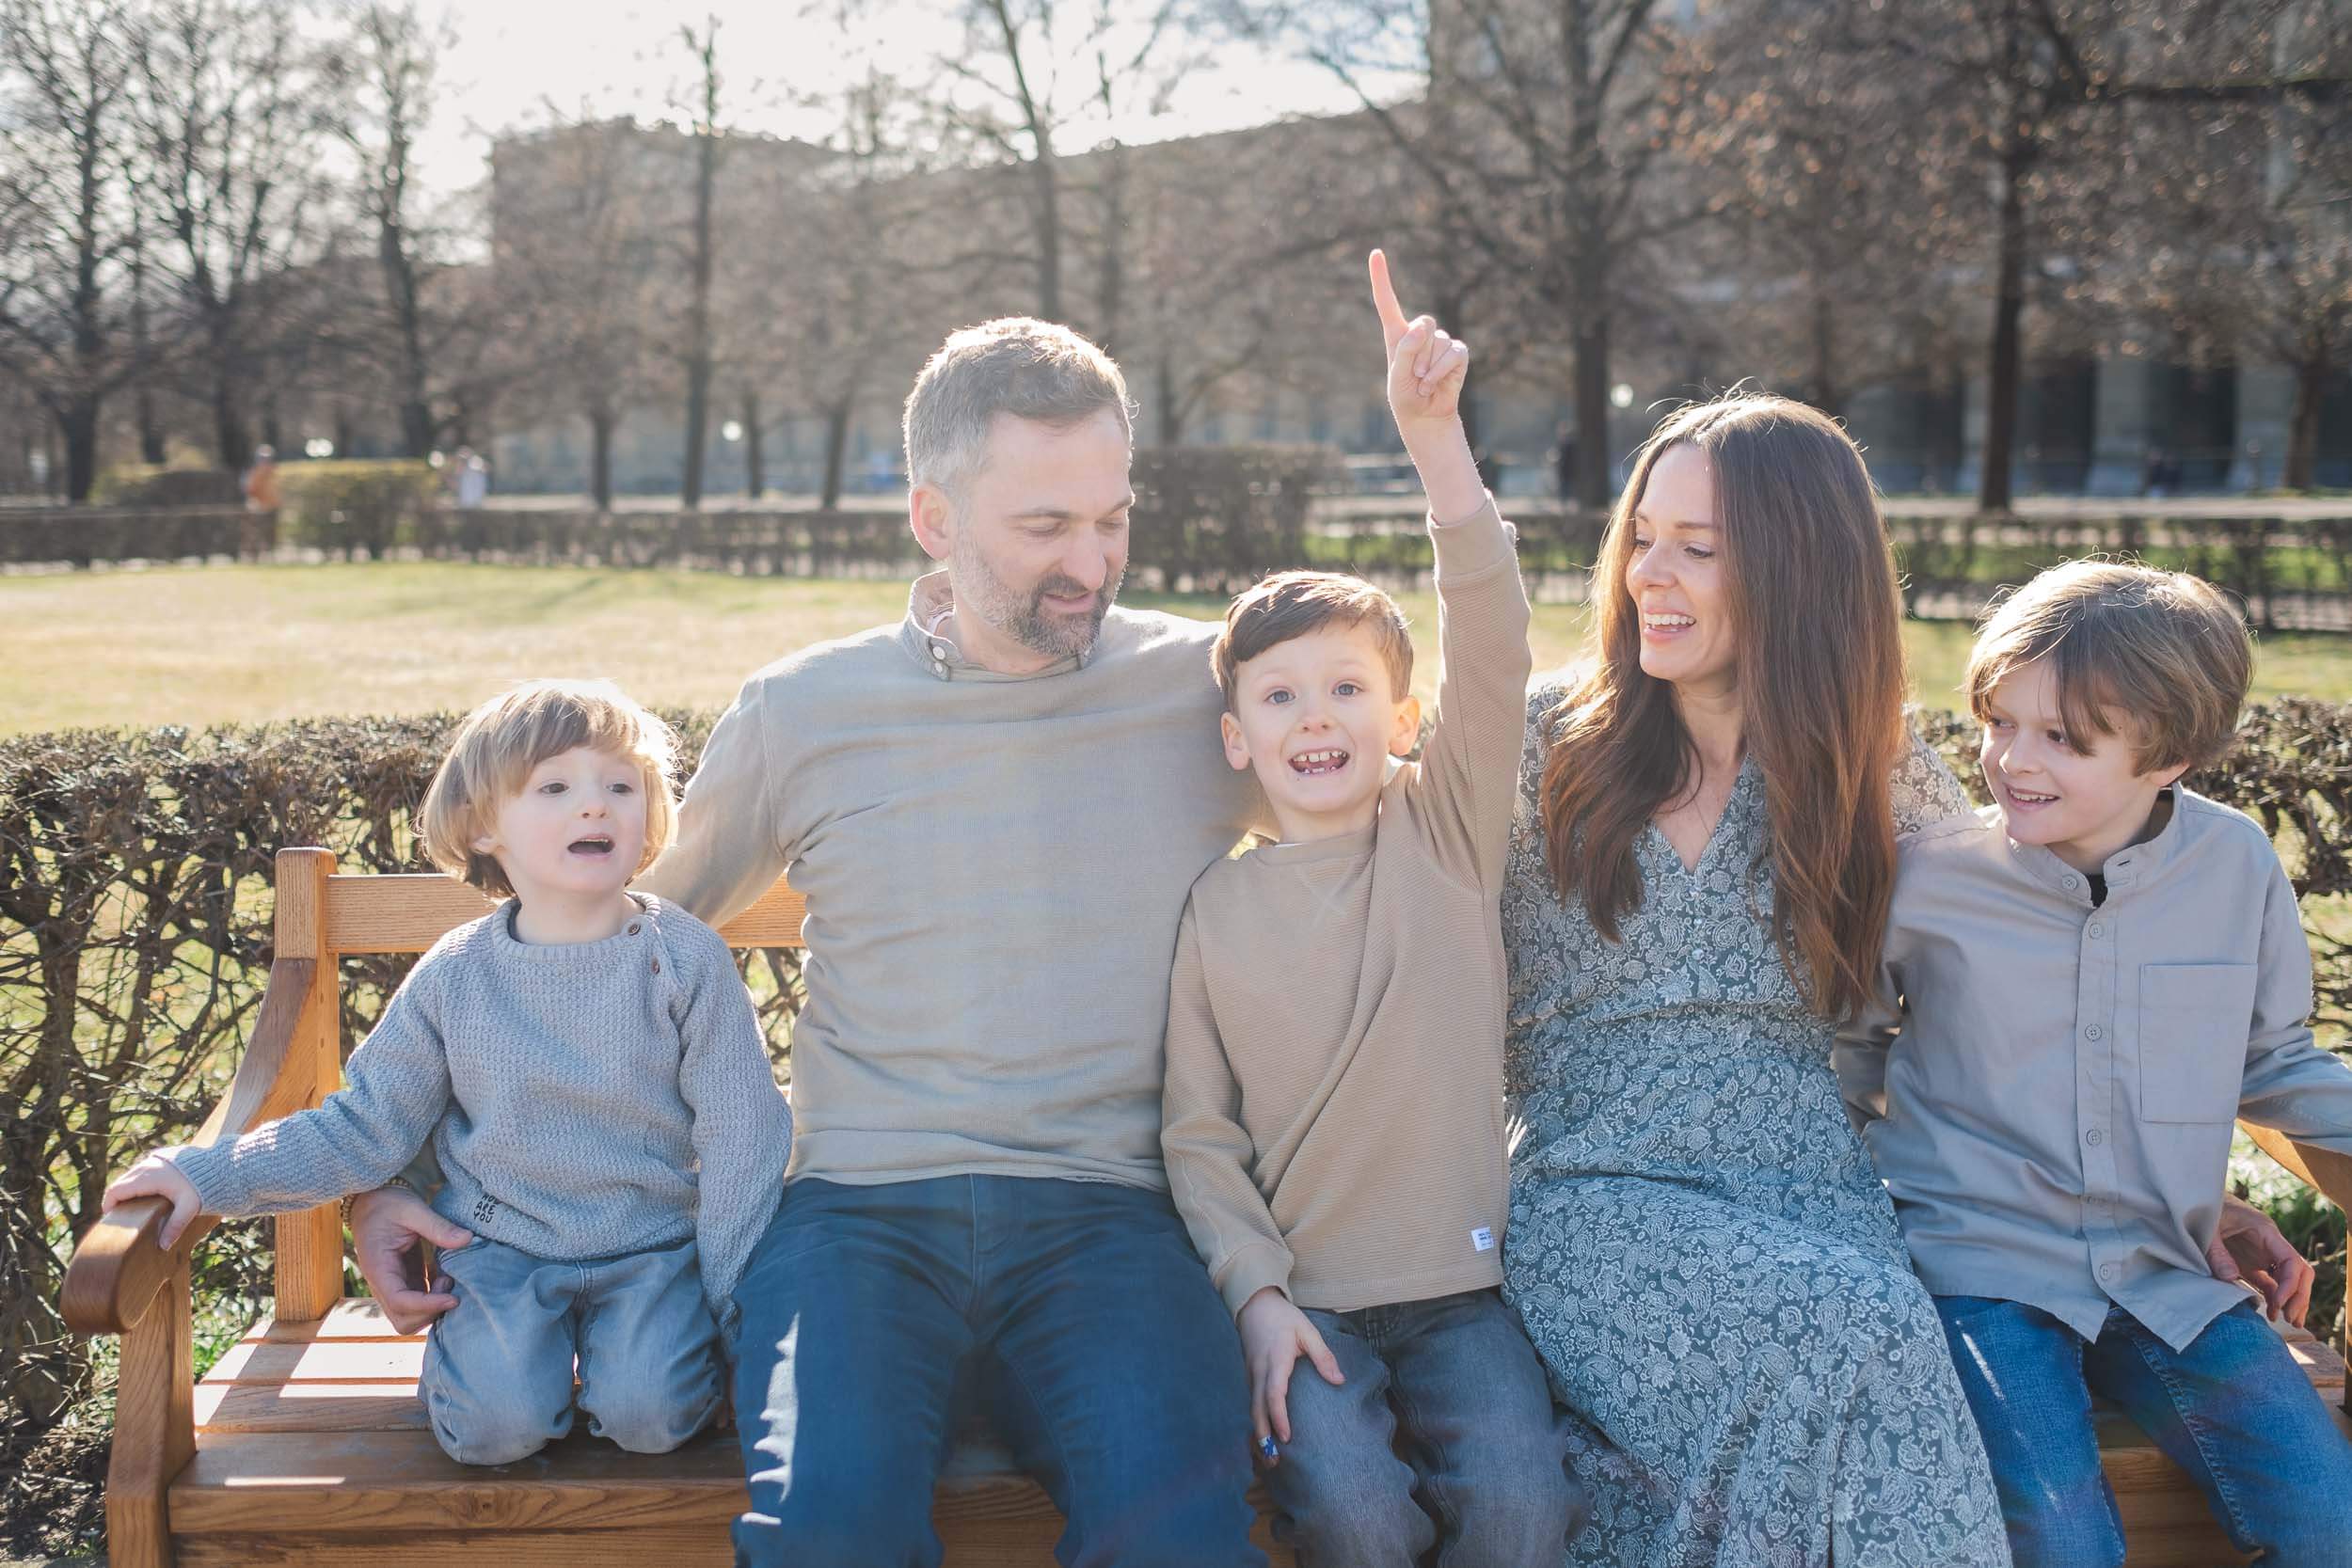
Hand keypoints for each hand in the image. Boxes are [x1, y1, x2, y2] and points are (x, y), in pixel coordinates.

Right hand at [102, 1153, 203, 1248]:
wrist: (220, 1163)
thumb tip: (163, 1247)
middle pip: (120, 1183)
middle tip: (120, 1218)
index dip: (109, 1205)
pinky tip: (145, 1196)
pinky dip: (137, 1182)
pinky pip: (140, 1170)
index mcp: (148, 1177)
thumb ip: (175, 1226)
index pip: (116, 1191)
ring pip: (129, 1176)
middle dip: (116, 1199)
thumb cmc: (204, 1186)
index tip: (111, 1219)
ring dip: (127, 1190)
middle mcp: (147, 1165)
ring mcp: (153, 1159)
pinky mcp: (161, 1157)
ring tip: (132, 1209)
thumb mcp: (190, 1207)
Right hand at [351, 1184, 472, 1333]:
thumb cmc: (388, 1203)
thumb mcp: (412, 1208)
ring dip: (433, 1308)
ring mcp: (392, 1287)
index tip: (454, 1298)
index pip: (400, 1301)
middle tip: (450, 1286)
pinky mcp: (403, 1283)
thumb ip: (438, 1226)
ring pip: (410, 1318)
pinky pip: (418, 1305)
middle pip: (403, 1321)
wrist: (372, 1202)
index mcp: (378, 1268)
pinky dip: (434, 1299)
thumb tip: (467, 1239)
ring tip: (448, 1279)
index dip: (428, 1305)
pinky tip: (446, 1277)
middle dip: (430, 1312)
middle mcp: (381, 1284)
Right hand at [1237, 1286, 1342, 1460]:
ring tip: (1269, 1458)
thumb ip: (1323, 1356)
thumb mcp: (1308, 1331)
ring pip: (1252, 1408)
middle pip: (1257, 1408)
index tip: (1287, 1437)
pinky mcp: (1250, 1376)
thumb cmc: (1284, 1318)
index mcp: (1276, 1359)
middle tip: (1273, 1462)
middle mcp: (1259, 1370)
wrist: (1254, 1305)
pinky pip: (1252, 1403)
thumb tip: (1339, 1381)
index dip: (1279, 1417)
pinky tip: (1263, 1437)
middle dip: (1264, 1436)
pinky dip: (1256, 1422)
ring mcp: (1251, 1374)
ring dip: (1258, 1433)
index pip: (1274, 1393)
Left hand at [1369, 249, 1469, 425]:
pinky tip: (1435, 383)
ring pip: (1438, 342)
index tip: (1375, 253)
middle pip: (1424, 322)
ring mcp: (1440, 342)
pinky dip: (1442, 371)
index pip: (1387, 301)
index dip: (1381, 277)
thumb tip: (1422, 328)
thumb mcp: (1398, 376)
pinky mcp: (1457, 353)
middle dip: (1418, 351)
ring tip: (1423, 382)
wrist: (1425, 415)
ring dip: (1429, 367)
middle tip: (1414, 374)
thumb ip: (1406, 350)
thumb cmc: (1406, 395)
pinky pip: (1453, 353)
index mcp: (1396, 334)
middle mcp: (1419, 333)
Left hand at [2208, 1192, 2314, 1326]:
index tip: (2278, 1303)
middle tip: (2289, 1319)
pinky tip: (2273, 1313)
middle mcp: (2270, 1245)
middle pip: (2299, 1272)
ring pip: (2289, 1280)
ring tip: (2289, 1322)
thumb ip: (2216, 1252)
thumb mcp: (2207, 1227)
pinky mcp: (2250, 1263)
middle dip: (2298, 1296)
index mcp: (2265, 1231)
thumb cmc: (2204, 1208)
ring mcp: (2262, 1255)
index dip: (2290, 1284)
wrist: (2195, 1199)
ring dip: (2291, 1300)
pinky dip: (2274, 1298)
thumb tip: (2230, 1278)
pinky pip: (2270, 1283)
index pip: (2292, 1261)